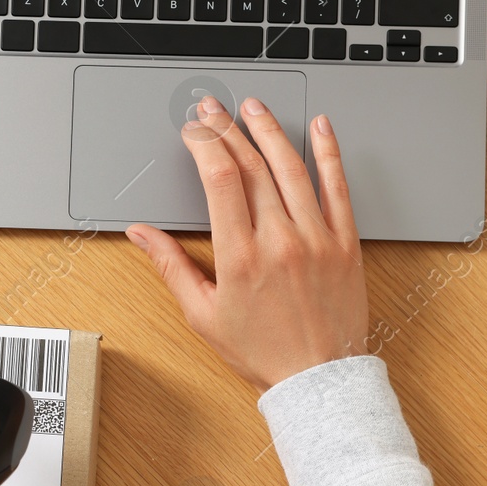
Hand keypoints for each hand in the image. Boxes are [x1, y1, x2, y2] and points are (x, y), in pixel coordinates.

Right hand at [127, 95, 367, 391]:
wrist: (318, 378)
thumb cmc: (260, 351)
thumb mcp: (202, 313)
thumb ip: (170, 266)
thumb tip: (141, 233)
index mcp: (240, 256)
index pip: (220, 180)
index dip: (204, 145)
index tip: (193, 131)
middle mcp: (280, 240)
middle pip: (252, 166)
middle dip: (228, 130)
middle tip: (214, 109)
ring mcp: (316, 238)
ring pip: (292, 168)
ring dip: (270, 130)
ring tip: (254, 107)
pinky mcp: (345, 242)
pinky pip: (338, 187)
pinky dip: (329, 153)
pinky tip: (320, 127)